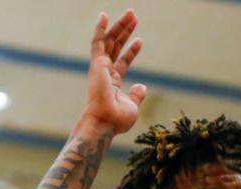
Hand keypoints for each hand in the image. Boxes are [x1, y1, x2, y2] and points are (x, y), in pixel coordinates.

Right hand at [84, 10, 146, 134]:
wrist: (105, 123)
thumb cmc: (116, 120)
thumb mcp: (132, 106)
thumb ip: (136, 95)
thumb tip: (143, 86)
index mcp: (112, 83)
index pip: (122, 62)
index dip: (131, 51)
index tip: (139, 40)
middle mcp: (104, 73)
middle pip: (115, 47)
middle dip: (125, 31)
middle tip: (134, 17)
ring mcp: (100, 67)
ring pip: (109, 40)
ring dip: (120, 26)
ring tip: (131, 13)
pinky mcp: (97, 64)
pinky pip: (97, 42)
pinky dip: (100, 28)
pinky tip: (104, 15)